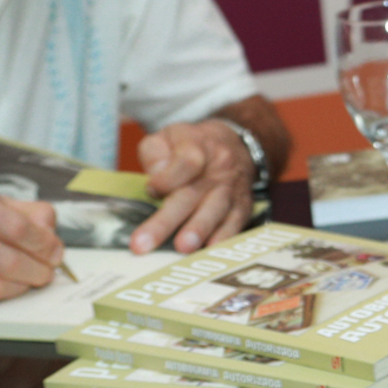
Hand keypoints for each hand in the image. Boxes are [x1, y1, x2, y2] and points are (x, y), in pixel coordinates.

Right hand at [0, 179, 62, 300]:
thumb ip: (15, 209)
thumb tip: (49, 227)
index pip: (16, 227)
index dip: (44, 243)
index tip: (55, 249)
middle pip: (8, 260)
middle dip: (39, 269)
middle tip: (49, 269)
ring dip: (23, 286)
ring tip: (32, 278)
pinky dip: (0, 292)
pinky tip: (6, 283)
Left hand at [132, 121, 254, 253]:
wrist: (236, 145)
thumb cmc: (193, 145)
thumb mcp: (168, 136)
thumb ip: (155, 153)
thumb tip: (154, 183)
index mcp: (197, 147)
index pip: (185, 163)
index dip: (167, 179)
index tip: (152, 190)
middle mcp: (218, 169)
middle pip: (191, 195)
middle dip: (167, 221)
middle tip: (144, 243)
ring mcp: (232, 190)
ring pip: (215, 211)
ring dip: (199, 230)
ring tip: (182, 249)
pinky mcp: (243, 207)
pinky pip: (236, 223)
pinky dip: (225, 238)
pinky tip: (211, 251)